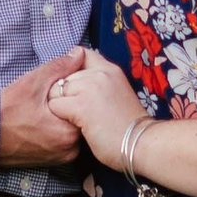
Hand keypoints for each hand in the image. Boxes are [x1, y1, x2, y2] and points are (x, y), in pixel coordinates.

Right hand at [0, 50, 85, 166]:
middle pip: (80, 120)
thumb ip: (60, 67)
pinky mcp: (50, 163)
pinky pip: (61, 143)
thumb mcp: (33, 82)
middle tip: (51, 97)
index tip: (63, 87)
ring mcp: (60, 159)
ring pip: (70, 131)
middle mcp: (69, 150)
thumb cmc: (6, 110)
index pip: (86, 106)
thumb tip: (80, 53)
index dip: (76, 93)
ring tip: (44, 109)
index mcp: (69, 132)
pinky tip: (42, 121)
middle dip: (71, 106)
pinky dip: (56, 131)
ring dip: (63, 119)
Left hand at [46, 47, 147, 165]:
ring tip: (77, 119)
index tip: (77, 89)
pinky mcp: (81, 105)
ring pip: (56, 90)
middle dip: (65, 93)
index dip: (72, 69)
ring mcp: (90, 87)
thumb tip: (75, 81)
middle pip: (63, 75)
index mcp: (110, 69)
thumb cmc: (128, 126)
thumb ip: (99, 83)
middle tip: (80, 111)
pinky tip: (76, 126)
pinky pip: (55, 106)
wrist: (141, 143)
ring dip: (60, 106)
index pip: (80, 53)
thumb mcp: (117, 93)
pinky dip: (60, 118)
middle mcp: (99, 73)